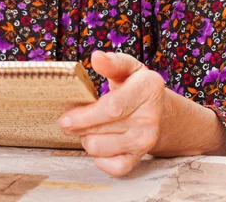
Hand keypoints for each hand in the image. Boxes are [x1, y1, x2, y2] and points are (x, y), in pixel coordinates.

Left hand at [58, 51, 165, 176]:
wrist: (159, 110)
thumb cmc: (136, 85)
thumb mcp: (128, 67)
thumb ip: (113, 62)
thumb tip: (97, 57)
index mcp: (148, 89)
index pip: (113, 107)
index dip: (86, 115)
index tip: (66, 117)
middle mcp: (150, 118)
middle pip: (103, 129)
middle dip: (79, 127)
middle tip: (67, 122)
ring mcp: (146, 141)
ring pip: (102, 149)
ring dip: (86, 140)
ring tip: (85, 129)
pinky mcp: (140, 157)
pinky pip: (113, 168)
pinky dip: (100, 159)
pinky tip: (98, 144)